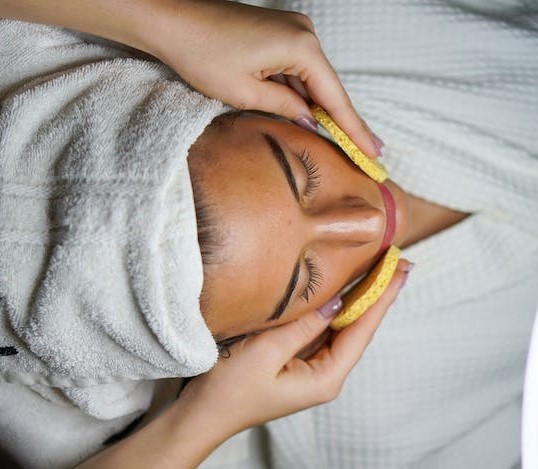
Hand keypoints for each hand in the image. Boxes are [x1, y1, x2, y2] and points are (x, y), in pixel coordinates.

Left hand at [143, 0, 381, 157]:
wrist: (171, 19)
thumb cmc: (202, 54)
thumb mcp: (246, 93)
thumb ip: (285, 107)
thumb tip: (310, 119)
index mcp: (301, 47)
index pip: (335, 97)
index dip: (354, 128)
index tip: (373, 150)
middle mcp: (303, 34)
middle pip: (329, 87)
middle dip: (344, 122)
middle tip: (367, 150)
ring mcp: (292, 31)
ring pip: (312, 80)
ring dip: (322, 109)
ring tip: (346, 140)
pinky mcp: (278, 34)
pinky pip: (297, 70)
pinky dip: (303, 94)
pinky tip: (312, 116)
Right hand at [177, 259, 411, 434]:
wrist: (201, 414)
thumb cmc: (229, 389)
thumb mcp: (265, 352)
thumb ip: (303, 326)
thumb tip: (336, 301)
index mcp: (324, 378)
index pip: (362, 330)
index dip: (383, 297)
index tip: (401, 270)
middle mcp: (324, 374)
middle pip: (358, 328)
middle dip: (378, 295)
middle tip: (398, 263)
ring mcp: (310, 367)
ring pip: (341, 327)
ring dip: (359, 299)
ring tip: (379, 271)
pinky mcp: (295, 360)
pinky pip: (321, 330)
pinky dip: (333, 308)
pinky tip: (341, 291)